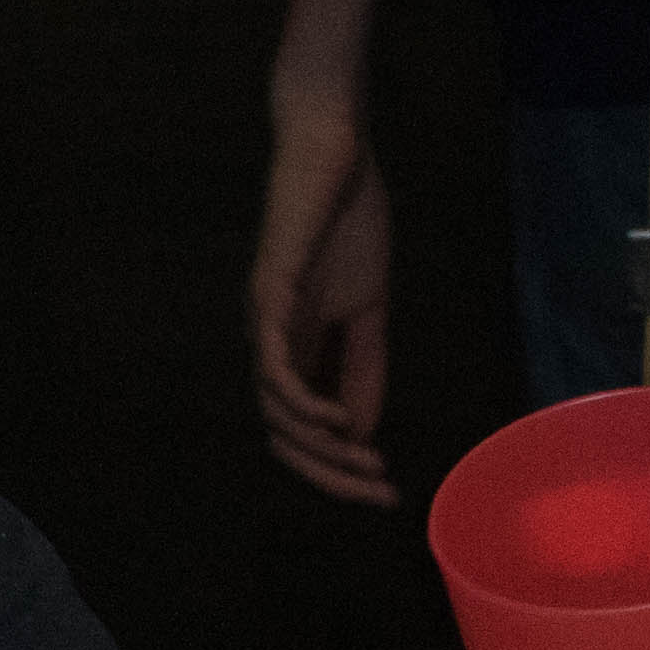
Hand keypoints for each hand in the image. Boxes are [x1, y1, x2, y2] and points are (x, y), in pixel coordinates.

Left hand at [249, 87, 401, 502]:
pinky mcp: (269, 289)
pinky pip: (272, 361)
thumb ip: (363, 367)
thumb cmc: (347, 225)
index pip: (301, 430)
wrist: (335, 155)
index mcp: (293, 349)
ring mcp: (264, 318)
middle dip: (330, 473)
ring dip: (320, 445)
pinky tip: (332, 419)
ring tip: (364, 460)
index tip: (385, 490)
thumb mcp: (367, 310)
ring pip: (274, 409)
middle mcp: (269, 343)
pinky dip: (299, 399)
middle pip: (282, 434)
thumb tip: (362, 433)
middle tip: (378, 493)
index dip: (339, 467)